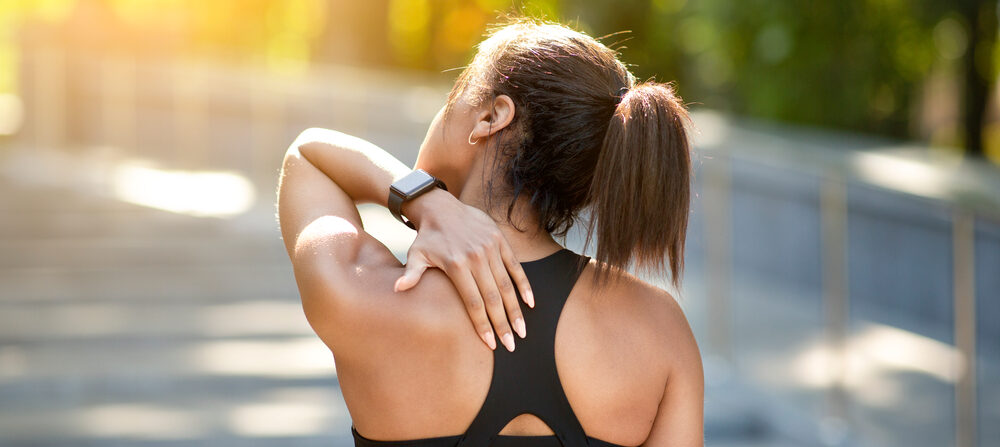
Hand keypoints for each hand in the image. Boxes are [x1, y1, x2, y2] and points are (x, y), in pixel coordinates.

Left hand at [395, 188, 533, 351]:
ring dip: (515, 309)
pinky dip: (523, 285)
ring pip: (506, 285)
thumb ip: (411, 274)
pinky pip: (515, 266)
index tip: (491, 344)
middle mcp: (476, 257)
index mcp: (456, 265)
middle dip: (503, 324)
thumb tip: (397, 289)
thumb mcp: (415, 255)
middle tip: (512, 345)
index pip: (473, 302)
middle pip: (493, 298)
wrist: (440, 206)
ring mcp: (490, 248)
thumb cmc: (426, 238)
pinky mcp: (500, 241)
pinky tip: (529, 303)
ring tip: (522, 331)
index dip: (483, 324)